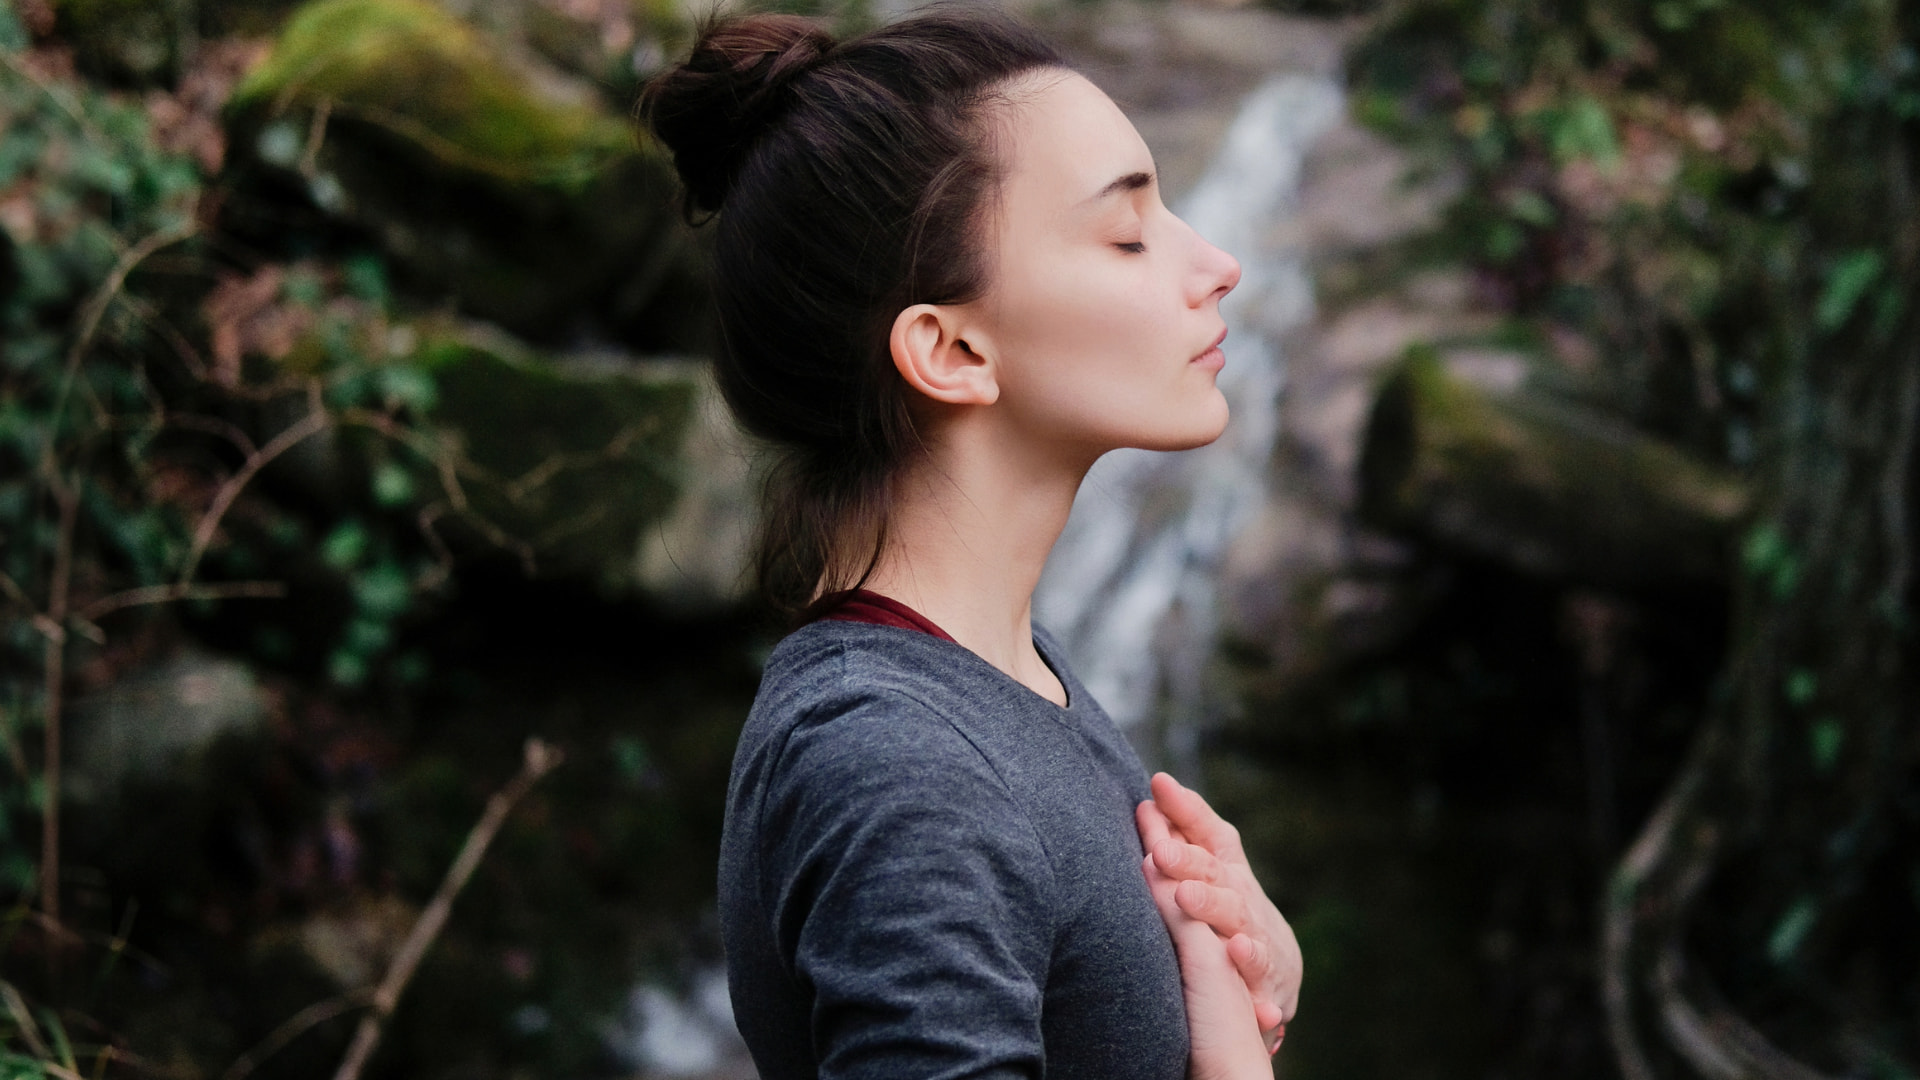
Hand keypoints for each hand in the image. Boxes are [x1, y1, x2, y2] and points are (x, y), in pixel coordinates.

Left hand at [1136, 772, 1301, 1041]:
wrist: (1276, 975)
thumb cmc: (1228, 915)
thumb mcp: (1210, 877)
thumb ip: (1181, 846)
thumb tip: (1144, 806)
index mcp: (1226, 870)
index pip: (1208, 832)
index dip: (1186, 809)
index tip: (1160, 783)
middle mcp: (1242, 895)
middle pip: (1213, 871)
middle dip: (1187, 859)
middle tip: (1160, 850)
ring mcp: (1257, 933)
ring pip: (1234, 915)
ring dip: (1210, 904)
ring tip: (1186, 895)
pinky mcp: (1268, 975)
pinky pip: (1259, 966)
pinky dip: (1249, 958)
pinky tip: (1236, 950)